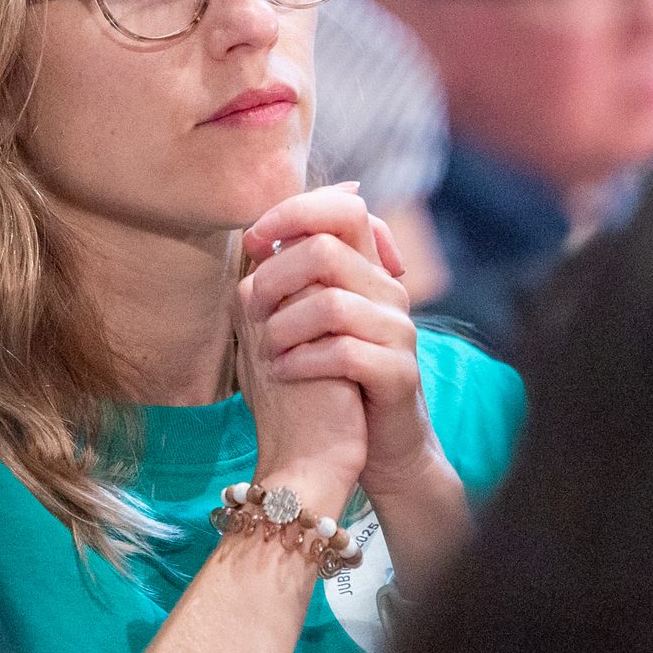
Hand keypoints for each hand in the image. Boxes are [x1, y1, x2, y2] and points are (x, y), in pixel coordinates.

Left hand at [241, 184, 441, 500]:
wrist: (377, 444)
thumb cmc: (331, 376)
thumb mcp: (309, 317)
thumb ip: (291, 276)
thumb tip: (254, 236)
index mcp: (367, 269)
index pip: (345, 208)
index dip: (295, 211)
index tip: (253, 238)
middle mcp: (388, 291)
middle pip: (326, 250)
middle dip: (274, 277)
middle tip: (253, 309)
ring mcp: (398, 331)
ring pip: (331, 303)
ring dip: (283, 328)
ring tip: (268, 350)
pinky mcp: (399, 373)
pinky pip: (345, 353)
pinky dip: (303, 361)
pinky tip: (286, 372)